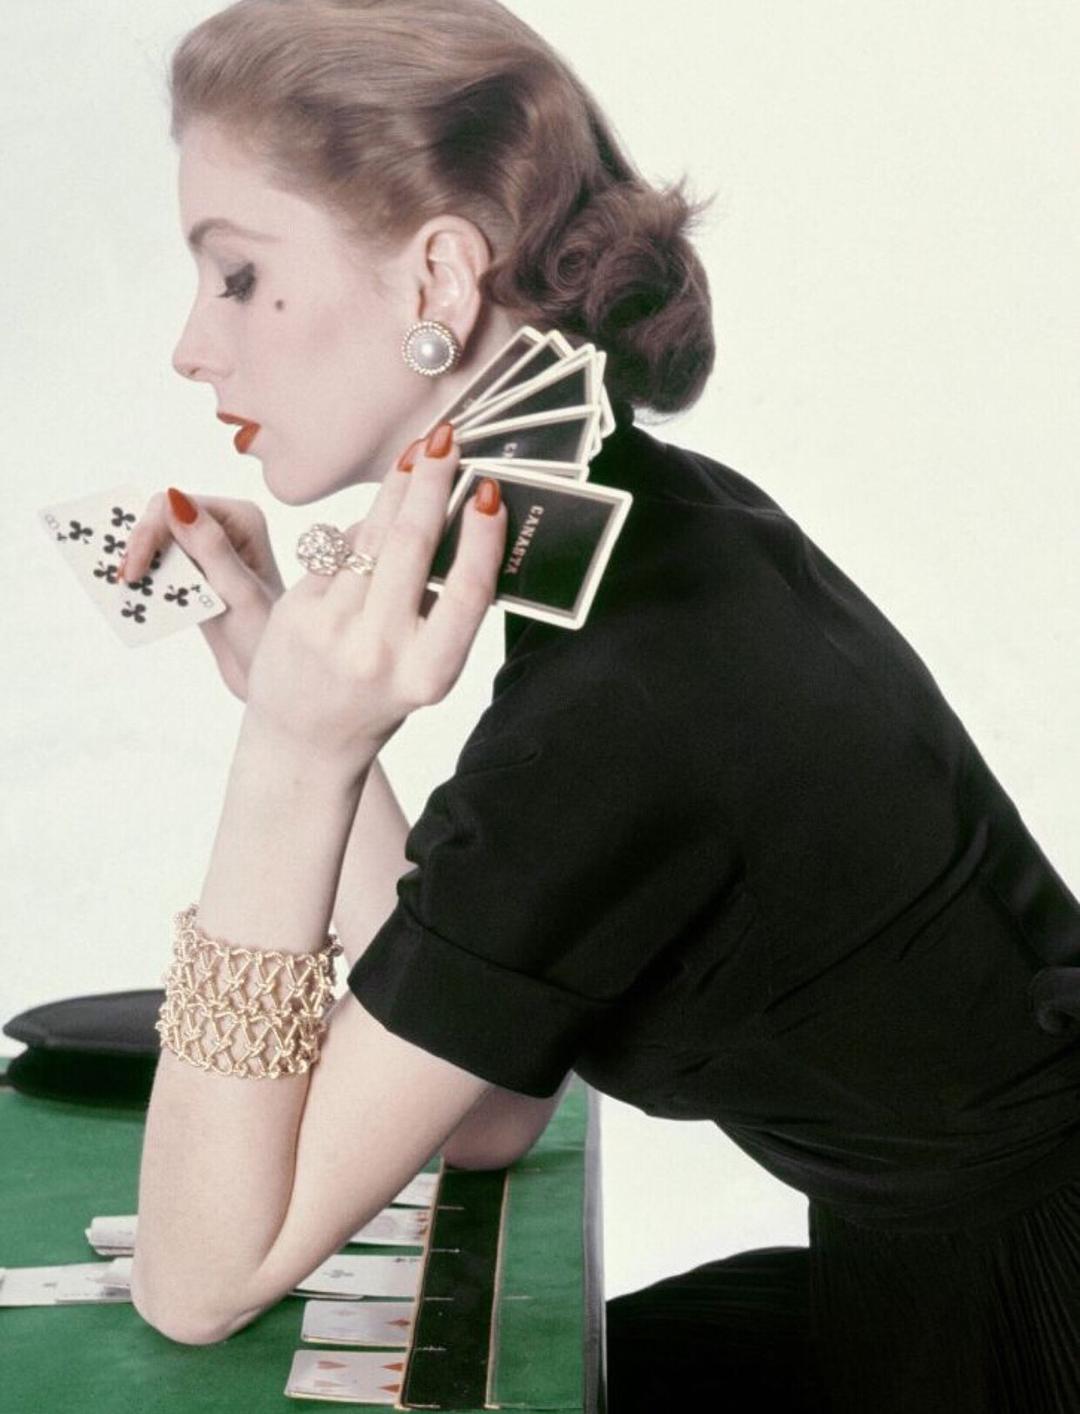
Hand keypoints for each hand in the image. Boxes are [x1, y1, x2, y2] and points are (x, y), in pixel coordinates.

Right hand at [122, 491, 285, 701]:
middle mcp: (226, 526)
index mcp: (242, 519)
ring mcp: (209, 548)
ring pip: (159, 541)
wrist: (270, 674)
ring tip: (125, 586)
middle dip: (140, 546)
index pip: (178, 505)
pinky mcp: (197, 572)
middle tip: (123, 580)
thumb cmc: (265, 635)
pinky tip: (136, 591)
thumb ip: (211, 547)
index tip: (133, 570)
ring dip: (140, 560)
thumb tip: (175, 502)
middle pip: (163, 518)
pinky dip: (148, 576)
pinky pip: (163, 564)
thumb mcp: (239, 591)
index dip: (148, 531)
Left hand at [243, 429, 506, 774]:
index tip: (488, 493)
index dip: (481, 540)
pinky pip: (337, 551)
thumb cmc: (382, 691)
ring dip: (396, 489)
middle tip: (445, 441)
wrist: (307, 738)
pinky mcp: (296, 613)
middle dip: (430, 483)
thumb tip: (457, 514)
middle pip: (411, 547)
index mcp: (428, 672)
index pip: (465, 594)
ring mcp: (332, 631)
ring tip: (416, 455)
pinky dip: (361, 530)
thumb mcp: (426, 665)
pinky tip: (377, 517)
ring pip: (370, 538)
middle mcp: (380, 652)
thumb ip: (441, 606)